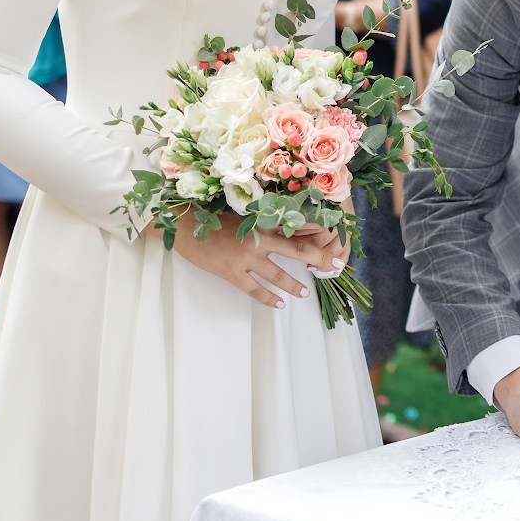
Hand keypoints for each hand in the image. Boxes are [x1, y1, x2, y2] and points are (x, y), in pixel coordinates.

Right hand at [171, 216, 341, 307]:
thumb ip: (264, 223)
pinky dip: (269, 299)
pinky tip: (279, 304)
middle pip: (297, 250)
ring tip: (306, 293)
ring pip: (278, 275)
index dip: (317, 234)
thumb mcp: (242, 216)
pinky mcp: (231, 272)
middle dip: (320, 259)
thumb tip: (287, 230)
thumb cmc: (212, 219)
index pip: (297, 227)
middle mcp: (258, 238)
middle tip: (336, 267)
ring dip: (295, 285)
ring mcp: (245, 257)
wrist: (183, 226)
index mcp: (262, 222)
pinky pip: (254, 290)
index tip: (334, 240)